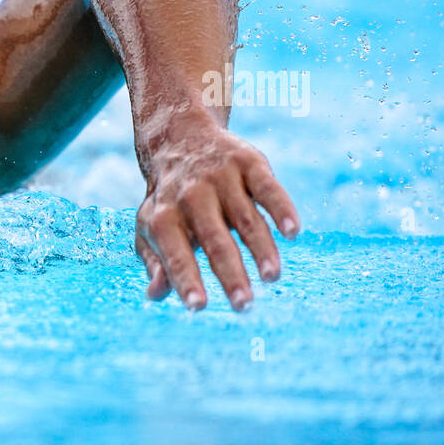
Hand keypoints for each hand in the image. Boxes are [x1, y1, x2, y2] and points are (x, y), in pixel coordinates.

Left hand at [135, 120, 298, 310]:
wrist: (180, 137)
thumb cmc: (167, 199)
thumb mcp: (150, 228)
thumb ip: (155, 262)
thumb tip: (155, 294)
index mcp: (163, 217)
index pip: (175, 254)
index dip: (186, 280)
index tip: (198, 307)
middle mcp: (191, 196)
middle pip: (215, 241)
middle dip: (230, 274)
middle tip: (244, 305)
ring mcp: (221, 178)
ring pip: (246, 219)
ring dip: (261, 250)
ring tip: (272, 278)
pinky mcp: (249, 163)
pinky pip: (269, 189)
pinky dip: (282, 209)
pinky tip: (293, 233)